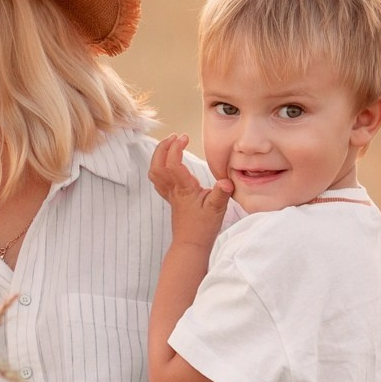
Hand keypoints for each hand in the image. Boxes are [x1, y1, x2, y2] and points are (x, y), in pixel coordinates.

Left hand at [148, 133, 230, 252]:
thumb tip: (226, 181)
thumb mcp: (217, 209)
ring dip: (159, 155)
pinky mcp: (171, 198)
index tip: (184, 137)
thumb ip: (221, 193)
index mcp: (184, 189)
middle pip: (158, 165)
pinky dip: (159, 167)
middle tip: (175, 137)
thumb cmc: (204, 227)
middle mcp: (174, 190)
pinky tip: (167, 163)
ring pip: (154, 172)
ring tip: (169, 144)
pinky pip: (158, 180)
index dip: (176, 148)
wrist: (191, 244)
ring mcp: (170, 194)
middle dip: (163, 147)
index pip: (173, 164)